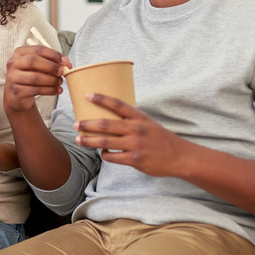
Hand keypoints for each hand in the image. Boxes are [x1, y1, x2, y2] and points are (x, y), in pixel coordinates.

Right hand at [4, 45, 70, 112]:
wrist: (17, 96)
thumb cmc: (30, 77)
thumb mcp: (38, 67)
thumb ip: (50, 62)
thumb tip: (66, 64)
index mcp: (19, 53)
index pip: (38, 49)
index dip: (54, 54)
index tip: (65, 61)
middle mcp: (13, 63)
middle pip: (33, 61)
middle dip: (51, 66)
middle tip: (62, 72)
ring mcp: (12, 77)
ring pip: (35, 77)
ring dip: (51, 80)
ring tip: (60, 82)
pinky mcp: (16, 91)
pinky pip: (36, 90)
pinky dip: (50, 90)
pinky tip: (57, 90)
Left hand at [74, 93, 191, 177]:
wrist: (179, 156)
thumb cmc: (160, 138)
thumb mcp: (148, 123)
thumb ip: (130, 120)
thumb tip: (108, 116)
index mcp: (139, 117)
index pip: (117, 104)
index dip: (101, 99)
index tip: (87, 95)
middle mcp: (136, 129)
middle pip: (105, 124)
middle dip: (87, 124)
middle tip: (75, 124)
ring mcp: (135, 145)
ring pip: (105, 142)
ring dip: (89, 141)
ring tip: (79, 139)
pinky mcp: (135, 159)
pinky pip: (112, 157)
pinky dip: (104, 155)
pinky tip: (102, 153)